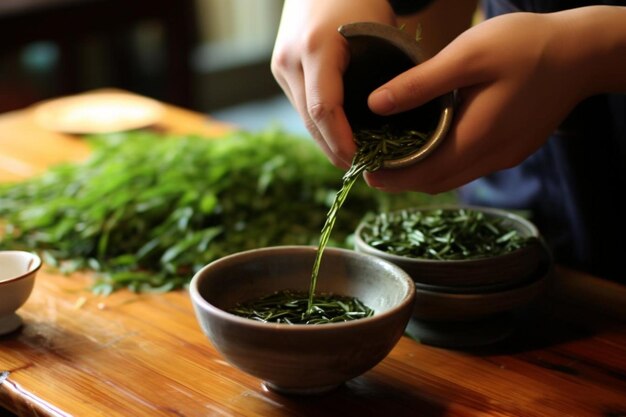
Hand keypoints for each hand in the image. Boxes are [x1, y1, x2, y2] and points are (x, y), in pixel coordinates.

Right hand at [271, 0, 396, 167]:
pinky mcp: (279, 67)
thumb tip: (399, 117)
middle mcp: (291, 59)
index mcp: (317, 48)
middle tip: (359, 168)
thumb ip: (386, 71)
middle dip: (334, 149)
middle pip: (310, 121)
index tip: (361, 161)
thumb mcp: (380, 29)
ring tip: (352, 156)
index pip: (324, 110)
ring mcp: (281, 64)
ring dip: (325, 139)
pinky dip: (319, 123)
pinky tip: (338, 135)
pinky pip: (301, 105)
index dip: (341, 142)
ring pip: (304, 117)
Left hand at [365, 7, 624, 192]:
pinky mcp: (514, 148)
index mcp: (478, 137)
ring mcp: (506, 155)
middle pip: (438, 182)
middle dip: (403, 181)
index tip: (366, 173)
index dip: (393, 179)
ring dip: (424, 174)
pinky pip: (471, 166)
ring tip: (395, 159)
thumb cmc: (525, 46)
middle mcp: (493, 156)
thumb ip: (420, 84)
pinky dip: (445, 164)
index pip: (426, 174)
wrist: (582, 52)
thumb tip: (376, 104)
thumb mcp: (468, 56)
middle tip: (374, 168)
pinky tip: (432, 146)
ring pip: (455, 177)